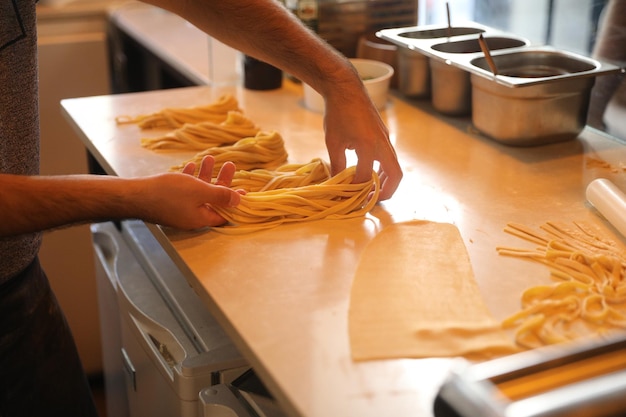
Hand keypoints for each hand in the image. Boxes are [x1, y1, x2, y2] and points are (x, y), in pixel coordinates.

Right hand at [141, 156, 240, 228]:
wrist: (134, 195)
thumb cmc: (167, 193)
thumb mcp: (200, 191)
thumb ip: (220, 195)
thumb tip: (239, 200)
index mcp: (201, 218)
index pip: (225, 214)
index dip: (235, 202)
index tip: (244, 189)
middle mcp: (191, 217)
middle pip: (213, 200)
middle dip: (221, 181)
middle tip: (230, 166)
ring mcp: (179, 210)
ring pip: (198, 192)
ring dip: (205, 175)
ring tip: (210, 158)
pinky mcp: (169, 202)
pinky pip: (185, 190)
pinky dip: (190, 178)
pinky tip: (191, 166)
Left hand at [323, 84, 402, 201]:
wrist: (346, 89)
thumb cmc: (338, 114)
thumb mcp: (333, 142)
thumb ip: (338, 165)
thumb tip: (338, 184)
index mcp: (369, 146)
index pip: (365, 177)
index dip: (356, 189)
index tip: (346, 196)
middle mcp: (382, 144)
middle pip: (395, 175)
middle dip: (386, 191)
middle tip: (372, 201)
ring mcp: (385, 138)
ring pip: (394, 166)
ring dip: (385, 180)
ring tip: (372, 190)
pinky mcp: (384, 134)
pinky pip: (388, 157)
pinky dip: (383, 168)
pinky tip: (369, 171)